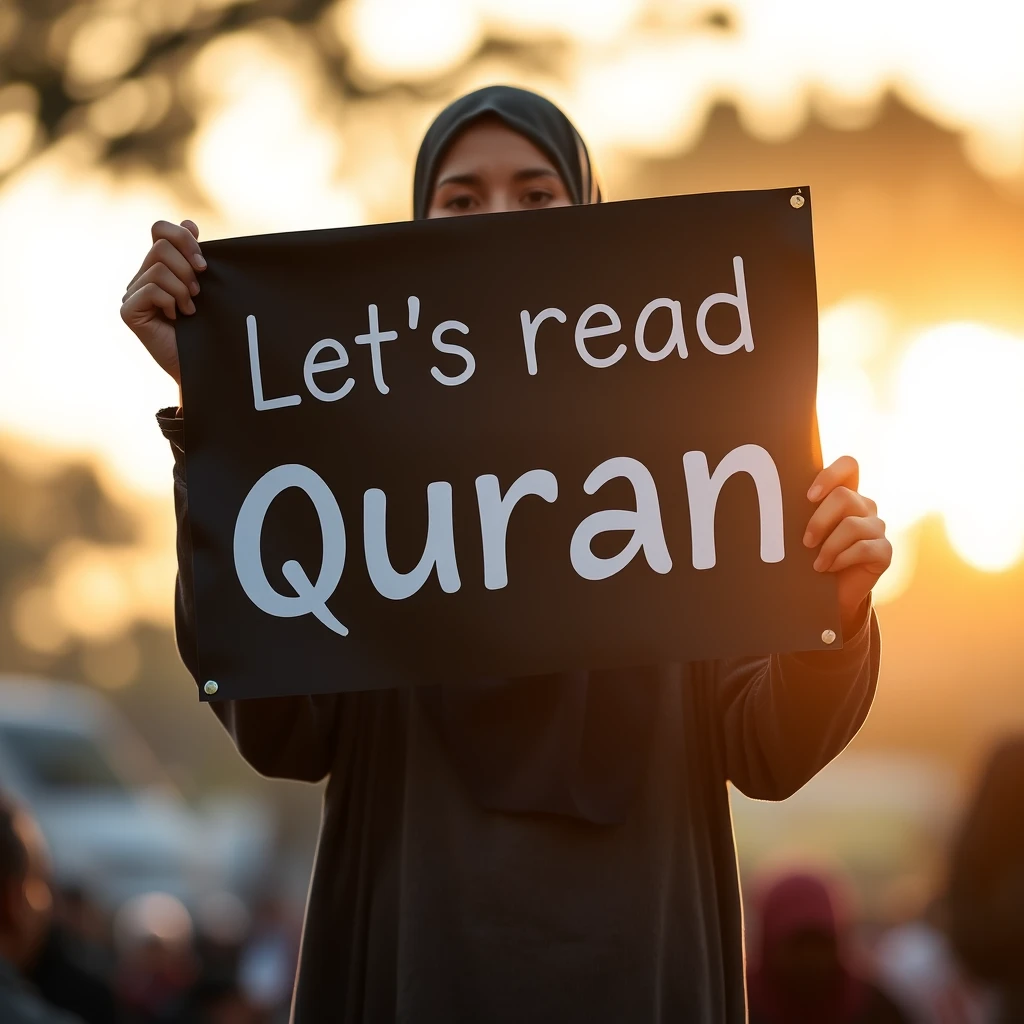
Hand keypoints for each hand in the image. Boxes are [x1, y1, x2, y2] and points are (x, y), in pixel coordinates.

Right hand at [120, 220, 205, 384]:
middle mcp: (141, 276)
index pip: (160, 229)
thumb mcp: (206, 286)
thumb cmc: (208, 327)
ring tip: (189, 309)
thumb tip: (189, 222)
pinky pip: (152, 289)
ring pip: (158, 269)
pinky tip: (176, 318)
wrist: (204, 364)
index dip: (183, 238)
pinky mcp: (128, 311)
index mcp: (159, 265)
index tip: (203, 263)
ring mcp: (131, 293)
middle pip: (162, 247)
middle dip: (188, 270)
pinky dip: (170, 302)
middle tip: (198, 294)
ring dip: (182, 290)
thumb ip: (195, 256)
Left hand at [803, 456, 890, 631]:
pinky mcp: (884, 551)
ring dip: (828, 547)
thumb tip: (769, 501)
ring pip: (852, 525)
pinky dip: (841, 560)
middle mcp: (864, 507)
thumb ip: (797, 512)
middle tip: (805, 542)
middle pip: (844, 496)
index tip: (809, 496)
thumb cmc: (808, 557)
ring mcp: (877, 528)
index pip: (848, 465)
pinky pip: (864, 548)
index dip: (830, 474)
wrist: (826, 593)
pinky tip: (829, 568)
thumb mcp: (801, 531)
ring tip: (816, 564)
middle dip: (819, 521)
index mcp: (845, 495)